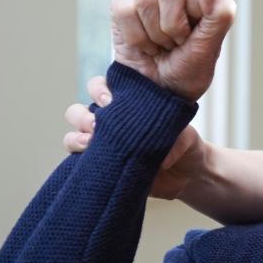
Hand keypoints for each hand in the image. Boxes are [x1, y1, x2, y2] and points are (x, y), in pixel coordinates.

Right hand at [63, 76, 208, 199]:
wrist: (189, 175)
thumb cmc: (186, 145)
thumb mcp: (187, 137)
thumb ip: (176, 141)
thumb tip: (162, 157)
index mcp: (128, 106)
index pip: (102, 88)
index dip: (99, 89)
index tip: (110, 100)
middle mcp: (111, 123)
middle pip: (78, 111)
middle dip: (82, 115)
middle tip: (98, 123)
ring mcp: (104, 145)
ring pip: (73, 135)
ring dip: (76, 137)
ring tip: (91, 143)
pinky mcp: (102, 167)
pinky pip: (77, 161)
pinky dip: (77, 158)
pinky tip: (88, 159)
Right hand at [110, 0, 235, 101]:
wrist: (158, 93)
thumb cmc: (189, 69)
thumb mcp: (211, 46)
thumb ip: (219, 13)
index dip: (198, 4)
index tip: (197, 28)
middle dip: (174, 26)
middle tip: (178, 42)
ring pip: (146, 0)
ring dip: (156, 35)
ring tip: (162, 45)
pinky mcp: (123, 4)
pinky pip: (125, 11)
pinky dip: (137, 38)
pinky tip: (145, 45)